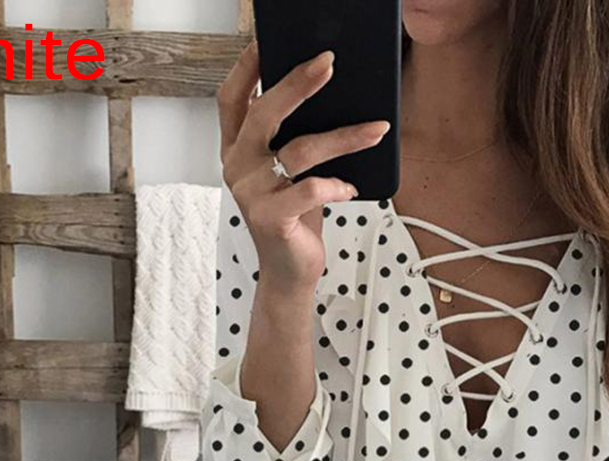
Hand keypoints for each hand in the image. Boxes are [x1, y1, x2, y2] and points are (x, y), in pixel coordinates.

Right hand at [216, 39, 391, 292]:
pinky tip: (351, 188)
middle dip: (299, 84)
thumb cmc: (294, 217)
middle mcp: (237, 167)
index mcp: (236, 149)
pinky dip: (337, 185)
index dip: (247, 67)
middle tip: (329, 64)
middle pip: (264, 113)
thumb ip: (293, 137)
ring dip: (344, 137)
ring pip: (299, 151)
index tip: (268, 39)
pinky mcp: (271, 218)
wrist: (290, 272)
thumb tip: (328, 94)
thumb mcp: (291, 171)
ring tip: (376, 129)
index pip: (232, 98)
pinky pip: (311, 190)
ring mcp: (251, 194)